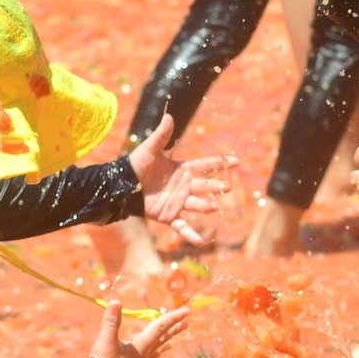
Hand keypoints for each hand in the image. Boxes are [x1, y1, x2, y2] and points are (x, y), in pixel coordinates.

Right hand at [89, 301, 190, 357]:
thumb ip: (111, 322)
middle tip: (186, 322)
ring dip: (165, 340)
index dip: (173, 318)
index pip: (159, 328)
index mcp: (141, 346)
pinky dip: (154, 353)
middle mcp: (143, 354)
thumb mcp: (106, 341)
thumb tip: (116, 302)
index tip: (187, 311)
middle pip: (161, 338)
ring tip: (173, 340)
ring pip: (155, 348)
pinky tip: (155, 353)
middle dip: (173, 329)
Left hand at [128, 114, 236, 245]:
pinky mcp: (169, 216)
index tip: (236, 161)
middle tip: (226, 187)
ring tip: (214, 206)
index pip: (205, 166)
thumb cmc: (136, 165)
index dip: (219, 163)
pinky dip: (192, 234)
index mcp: (182, 170)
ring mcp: (178, 202)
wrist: (122, 186)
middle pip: (204, 186)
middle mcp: (183, 186)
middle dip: (216, 187)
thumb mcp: (149, 149)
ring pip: (197, 205)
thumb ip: (161, 136)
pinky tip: (203, 241)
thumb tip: (168, 116)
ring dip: (206, 206)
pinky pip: (183, 226)